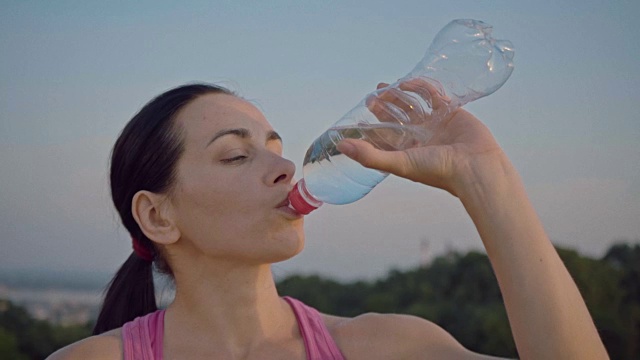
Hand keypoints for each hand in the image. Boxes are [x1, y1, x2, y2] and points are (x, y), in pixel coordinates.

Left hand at [336, 79, 506, 197]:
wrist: (476, 167)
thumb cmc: (438, 170)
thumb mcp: (399, 163)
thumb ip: (369, 156)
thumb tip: (340, 146)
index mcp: (408, 152)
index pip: (385, 134)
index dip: (374, 123)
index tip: (364, 111)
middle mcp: (420, 138)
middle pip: (398, 117)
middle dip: (385, 105)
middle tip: (374, 94)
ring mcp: (436, 125)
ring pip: (415, 105)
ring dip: (402, 94)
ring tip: (390, 85)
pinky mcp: (451, 112)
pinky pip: (434, 95)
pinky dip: (423, 87)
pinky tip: (410, 81)